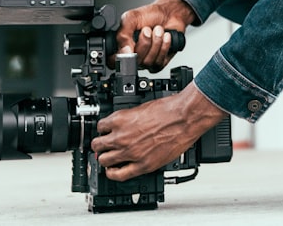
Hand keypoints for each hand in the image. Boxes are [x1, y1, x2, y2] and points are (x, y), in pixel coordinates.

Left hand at [90, 82, 226, 181]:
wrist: (184, 118)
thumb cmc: (169, 110)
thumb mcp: (142, 108)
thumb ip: (129, 118)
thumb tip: (125, 123)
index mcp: (121, 119)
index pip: (100, 127)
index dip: (103, 130)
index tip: (105, 132)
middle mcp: (122, 136)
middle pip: (98, 145)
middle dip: (100, 145)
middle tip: (103, 146)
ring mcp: (130, 152)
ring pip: (104, 160)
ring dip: (105, 158)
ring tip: (108, 158)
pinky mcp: (142, 165)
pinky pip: (119, 174)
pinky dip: (112, 173)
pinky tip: (112, 171)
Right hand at [117, 0, 197, 71]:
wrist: (169, 13)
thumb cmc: (150, 15)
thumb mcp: (131, 18)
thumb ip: (122, 34)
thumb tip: (124, 50)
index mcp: (122, 44)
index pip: (114, 61)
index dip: (121, 57)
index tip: (129, 46)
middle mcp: (133, 55)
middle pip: (134, 62)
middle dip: (144, 43)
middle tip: (148, 30)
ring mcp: (146, 60)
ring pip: (148, 62)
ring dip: (156, 42)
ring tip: (158, 30)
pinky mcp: (159, 62)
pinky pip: (159, 62)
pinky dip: (164, 47)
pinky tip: (165, 37)